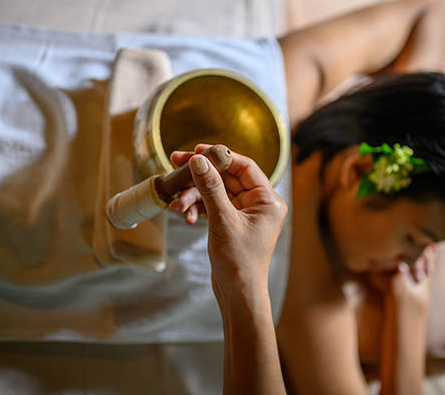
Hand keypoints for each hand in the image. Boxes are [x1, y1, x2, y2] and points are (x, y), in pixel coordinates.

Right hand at [169, 144, 287, 297]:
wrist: (238, 294)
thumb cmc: (239, 262)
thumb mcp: (223, 221)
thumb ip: (211, 188)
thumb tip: (198, 160)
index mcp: (268, 200)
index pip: (245, 166)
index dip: (220, 156)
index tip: (197, 150)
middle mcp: (259, 204)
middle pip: (227, 177)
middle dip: (201, 176)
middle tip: (176, 165)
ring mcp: (245, 213)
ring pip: (216, 192)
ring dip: (195, 195)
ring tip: (177, 205)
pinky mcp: (232, 223)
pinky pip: (213, 206)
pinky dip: (198, 208)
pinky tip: (185, 216)